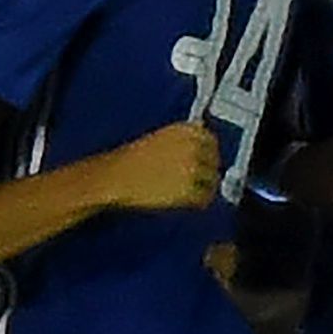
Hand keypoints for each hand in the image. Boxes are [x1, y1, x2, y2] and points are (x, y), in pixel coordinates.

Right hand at [102, 121, 226, 211]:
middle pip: (215, 160)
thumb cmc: (132, 159)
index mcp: (185, 130)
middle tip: (201, 179)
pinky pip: (205, 198)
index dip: (209, 152)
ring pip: (213, 180)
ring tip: (196, 192)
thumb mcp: (161, 137)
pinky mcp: (188, 190)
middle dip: (209, 170)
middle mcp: (193, 147)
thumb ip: (184, 138)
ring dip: (207, 187)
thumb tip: (202, 140)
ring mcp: (192, 169)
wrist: (117, 176)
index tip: (206, 159)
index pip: (211, 139)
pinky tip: (192, 203)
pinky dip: (201, 202)